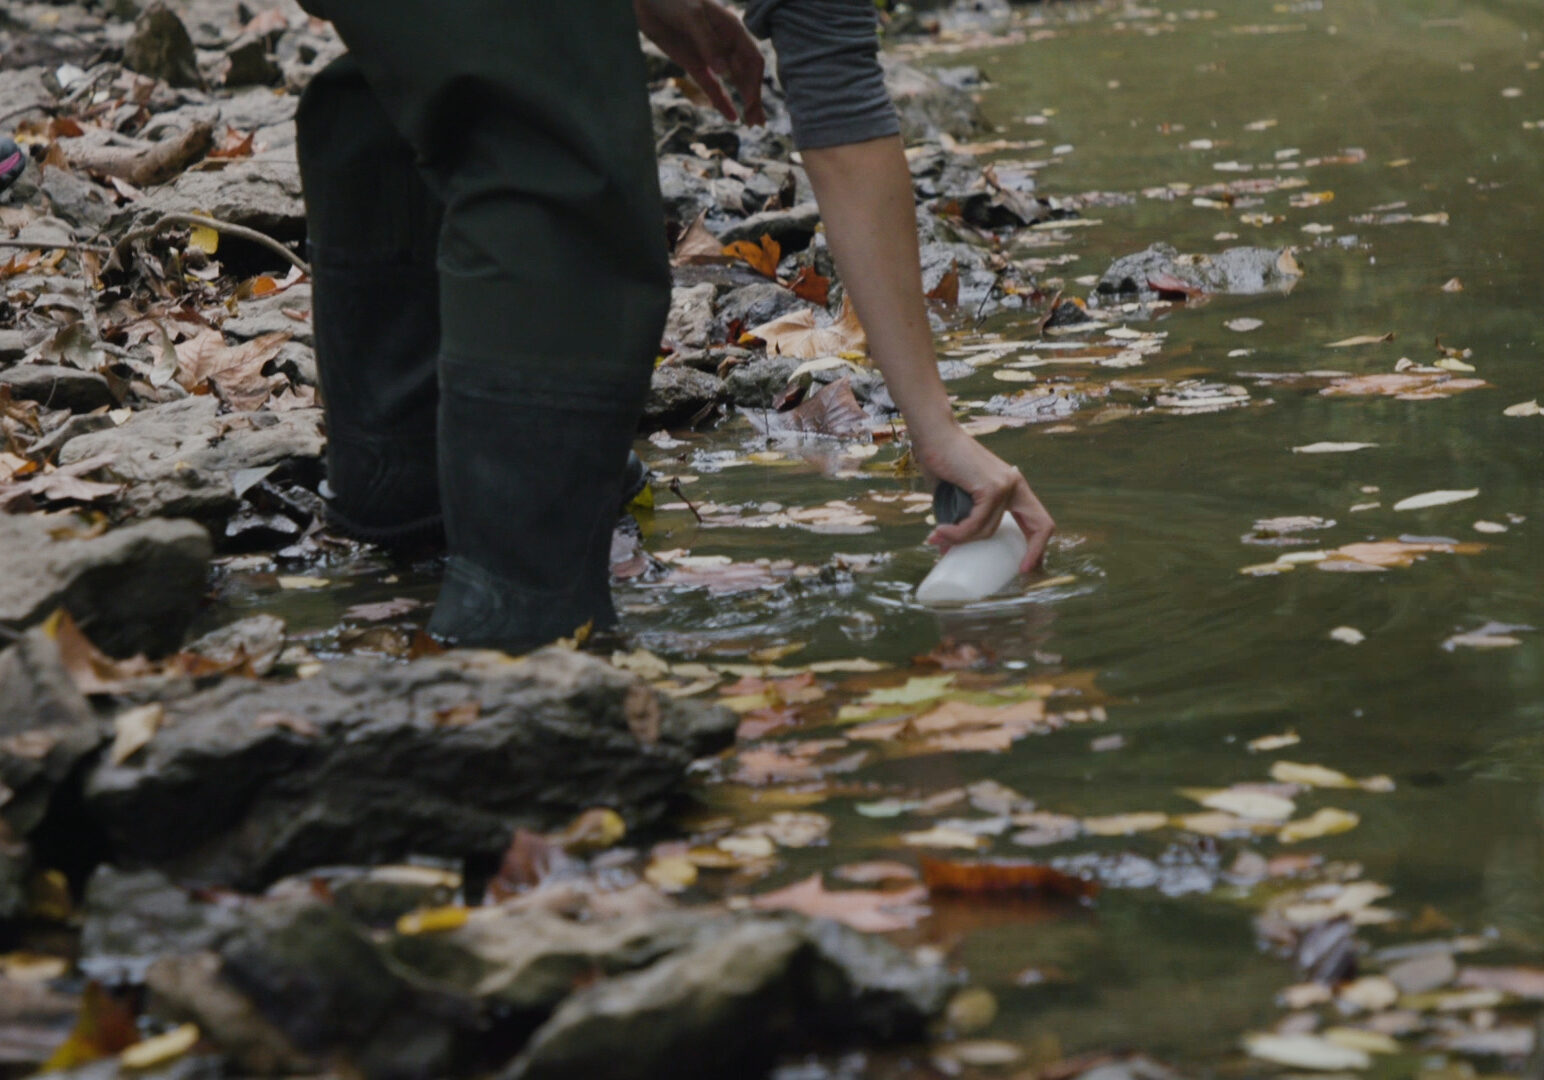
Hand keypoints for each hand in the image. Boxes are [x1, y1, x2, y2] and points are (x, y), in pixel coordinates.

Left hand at [634, 0, 765, 125]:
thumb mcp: (691, 15)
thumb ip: (707, 41)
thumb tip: (724, 72)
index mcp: (732, 30)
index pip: (752, 60)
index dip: (754, 83)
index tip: (751, 104)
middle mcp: (726, 45)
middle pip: (746, 75)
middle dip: (754, 98)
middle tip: (758, 124)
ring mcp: (710, 56)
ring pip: (733, 83)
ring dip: (744, 102)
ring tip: (752, 124)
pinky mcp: (694, 64)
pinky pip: (712, 86)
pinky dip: (722, 101)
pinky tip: (732, 117)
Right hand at [912, 423, 1054, 573]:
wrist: (933, 435)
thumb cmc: (941, 463)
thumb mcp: (957, 497)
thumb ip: (961, 519)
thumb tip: (949, 552)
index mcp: (1012, 486)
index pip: (1038, 520)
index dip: (1037, 546)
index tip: (1023, 567)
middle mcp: (1014, 484)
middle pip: (1041, 525)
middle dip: (1034, 553)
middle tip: (1018, 572)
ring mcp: (1005, 485)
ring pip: (988, 530)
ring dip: (961, 540)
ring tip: (938, 539)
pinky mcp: (991, 487)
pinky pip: (976, 523)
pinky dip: (957, 533)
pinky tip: (942, 532)